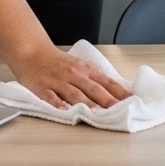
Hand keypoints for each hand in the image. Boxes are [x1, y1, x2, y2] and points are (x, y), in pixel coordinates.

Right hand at [10, 44, 130, 109]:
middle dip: (107, 100)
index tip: (132, 101)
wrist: (33, 52)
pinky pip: (51, 97)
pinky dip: (57, 104)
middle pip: (93, 89)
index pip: (106, 81)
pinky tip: (64, 111)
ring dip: (86, 103)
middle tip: (119, 111)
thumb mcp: (79, 66)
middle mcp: (74, 74)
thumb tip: (116, 93)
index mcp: (85, 69)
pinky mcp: (43, 88)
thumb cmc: (58, 62)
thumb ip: (94, 79)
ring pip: (74, 94)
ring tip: (96, 113)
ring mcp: (58, 81)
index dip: (119, 92)